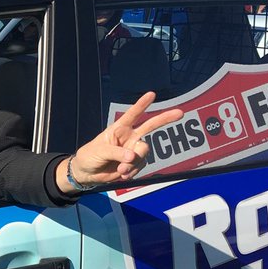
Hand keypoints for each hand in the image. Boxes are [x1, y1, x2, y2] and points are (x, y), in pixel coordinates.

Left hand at [59, 92, 182, 192]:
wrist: (87, 173)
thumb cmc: (90, 156)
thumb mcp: (100, 151)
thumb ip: (117, 153)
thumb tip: (133, 156)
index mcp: (119, 128)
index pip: (132, 114)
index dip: (142, 104)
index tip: (152, 94)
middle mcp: (129, 137)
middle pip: (150, 126)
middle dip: (165, 118)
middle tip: (180, 113)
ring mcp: (133, 150)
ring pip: (143, 152)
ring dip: (133, 163)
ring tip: (120, 169)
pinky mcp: (135, 163)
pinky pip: (140, 166)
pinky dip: (132, 171)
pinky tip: (122, 174)